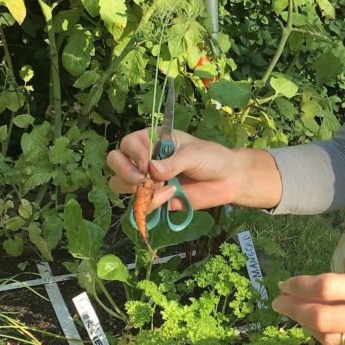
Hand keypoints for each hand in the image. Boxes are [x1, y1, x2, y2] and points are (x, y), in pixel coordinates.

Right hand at [107, 128, 239, 212]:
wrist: (228, 180)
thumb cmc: (212, 158)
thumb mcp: (193, 154)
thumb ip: (173, 162)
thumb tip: (152, 170)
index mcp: (152, 140)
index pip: (128, 144)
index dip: (134, 155)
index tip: (147, 164)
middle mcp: (144, 159)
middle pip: (116, 163)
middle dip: (126, 173)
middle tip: (144, 181)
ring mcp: (147, 180)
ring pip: (121, 185)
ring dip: (137, 190)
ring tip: (164, 189)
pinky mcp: (154, 198)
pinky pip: (140, 204)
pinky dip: (149, 204)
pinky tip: (169, 197)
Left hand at [271, 271, 344, 344]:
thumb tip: (305, 290)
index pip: (328, 287)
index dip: (300, 286)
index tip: (285, 285)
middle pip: (323, 317)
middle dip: (294, 309)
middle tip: (279, 302)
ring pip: (329, 338)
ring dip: (307, 326)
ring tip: (297, 314)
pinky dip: (331, 337)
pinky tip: (325, 328)